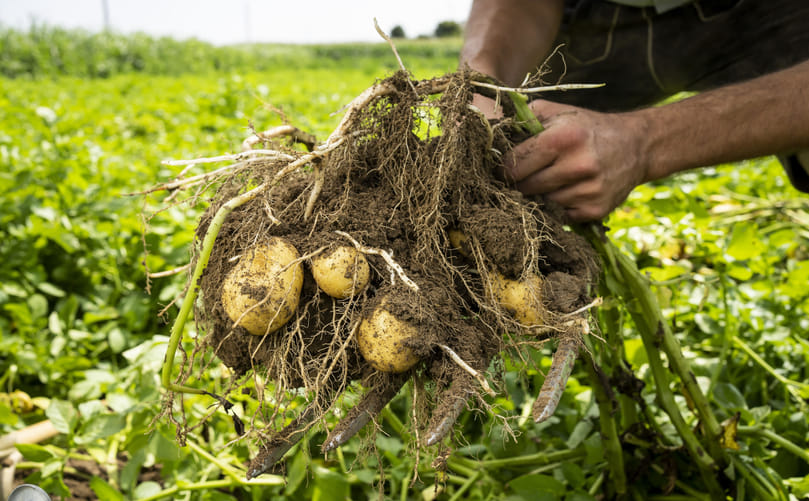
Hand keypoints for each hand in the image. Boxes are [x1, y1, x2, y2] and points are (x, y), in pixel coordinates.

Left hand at [505, 100, 650, 221]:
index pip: (514, 163)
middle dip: (515, 183)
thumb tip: (489, 133)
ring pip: (539, 203)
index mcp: (564, 138)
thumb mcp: (558, 112)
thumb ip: (522, 119)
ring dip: (535, 196)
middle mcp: (578, 165)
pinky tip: (561, 192)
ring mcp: (588, 191)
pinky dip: (553, 207)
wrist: (636, 146)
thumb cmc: (587, 127)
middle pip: (524, 187)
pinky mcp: (594, 210)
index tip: (499, 167)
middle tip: (516, 177)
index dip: (501, 167)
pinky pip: (557, 215)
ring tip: (543, 181)